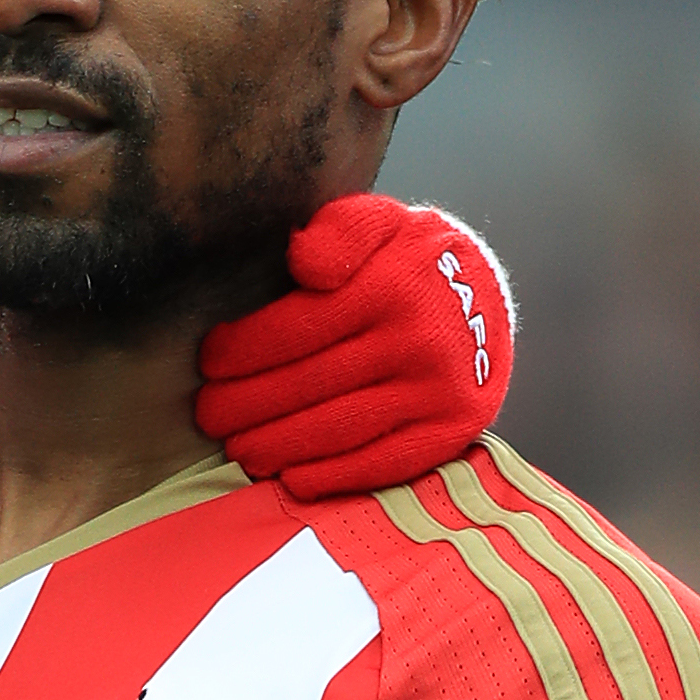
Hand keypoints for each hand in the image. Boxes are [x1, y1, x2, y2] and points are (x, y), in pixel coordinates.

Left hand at [195, 193, 514, 495]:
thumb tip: (303, 261)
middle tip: (209, 415)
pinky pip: (383, 462)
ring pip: (339, 428)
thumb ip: (341, 230)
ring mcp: (438, 390)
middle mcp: (419, 340)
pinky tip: (291, 478)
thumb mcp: (381, 221)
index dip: (245, 349)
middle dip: (248, 404)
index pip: (299, 327)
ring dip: (278, 445)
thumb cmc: (413, 261)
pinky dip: (332, 475)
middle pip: (310, 383)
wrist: (489, 299)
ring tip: (240, 449)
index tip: (210, 362)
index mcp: (394, 284)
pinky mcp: (451, 429)